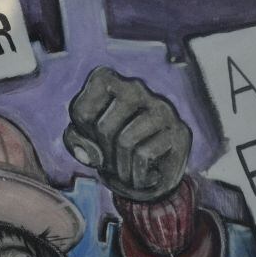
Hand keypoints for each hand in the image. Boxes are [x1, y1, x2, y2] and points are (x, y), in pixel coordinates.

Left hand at [63, 67, 190, 201]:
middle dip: (103, 156)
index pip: (81, 112)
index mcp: (106, 80)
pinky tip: (144, 176)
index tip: (95, 141)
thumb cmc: (110, 150)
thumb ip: (76, 142)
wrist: (148, 175)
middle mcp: (135, 86)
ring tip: (125, 173)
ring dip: (121, 169)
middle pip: (104, 128)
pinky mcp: (179, 130)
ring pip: (126, 141)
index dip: (83, 137)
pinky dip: (138, 176)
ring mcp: (160, 106)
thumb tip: (92, 153)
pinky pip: (145, 154)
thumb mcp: (84, 143)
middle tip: (112, 164)